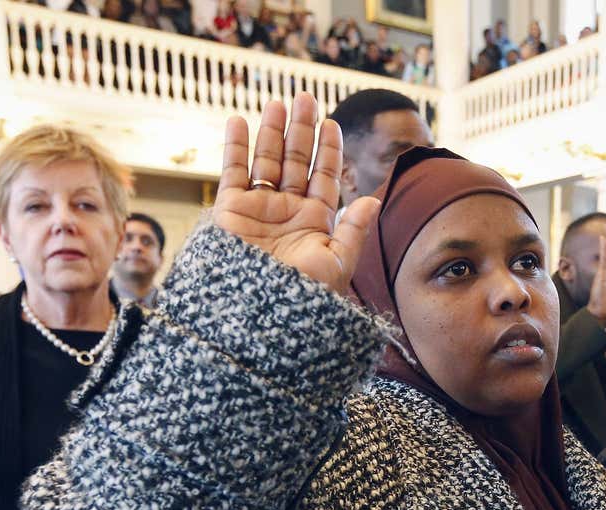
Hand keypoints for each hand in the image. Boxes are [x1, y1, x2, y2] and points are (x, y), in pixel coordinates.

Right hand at [213, 92, 377, 295]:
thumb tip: (374, 200)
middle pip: (296, 161)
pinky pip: (233, 172)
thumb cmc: (302, 298)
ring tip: (280, 103)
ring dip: (273, 131)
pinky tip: (239, 121)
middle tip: (306, 98)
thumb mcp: (335, 264)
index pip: (325, 177)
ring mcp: (259, 208)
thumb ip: (353, 232)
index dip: (329, 150)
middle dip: (301, 130)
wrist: (259, 315)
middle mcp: (287, 212)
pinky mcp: (231, 210)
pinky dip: (235, 146)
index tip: (332, 124)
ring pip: (267, 160)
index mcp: (316, 223)